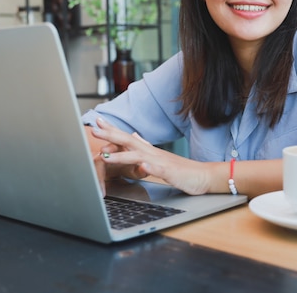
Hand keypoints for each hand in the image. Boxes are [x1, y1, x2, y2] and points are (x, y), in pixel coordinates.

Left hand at [91, 118, 210, 194]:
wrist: (202, 175)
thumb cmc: (181, 169)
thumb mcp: (159, 156)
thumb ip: (146, 146)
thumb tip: (135, 135)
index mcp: (149, 149)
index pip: (127, 137)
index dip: (112, 129)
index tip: (97, 122)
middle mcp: (152, 152)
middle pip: (129, 141)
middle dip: (110, 135)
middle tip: (94, 129)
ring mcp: (161, 161)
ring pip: (138, 156)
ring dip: (121, 154)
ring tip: (106, 154)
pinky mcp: (170, 172)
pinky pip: (158, 169)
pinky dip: (149, 167)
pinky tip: (141, 166)